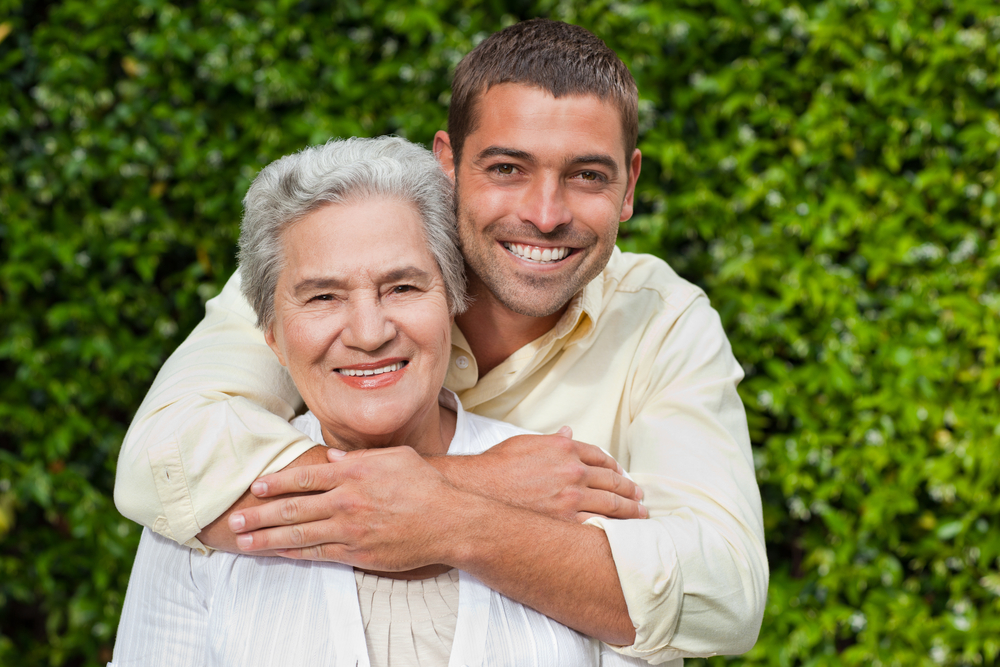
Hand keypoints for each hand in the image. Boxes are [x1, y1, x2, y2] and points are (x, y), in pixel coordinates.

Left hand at [228, 446, 465, 568]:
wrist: (450, 521)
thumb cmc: (426, 485)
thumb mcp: (395, 458)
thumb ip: (359, 457)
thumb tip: (331, 456)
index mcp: (354, 473)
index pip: (305, 477)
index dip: (276, 482)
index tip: (256, 486)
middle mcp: (347, 501)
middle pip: (293, 508)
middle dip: (259, 513)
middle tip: (235, 517)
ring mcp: (351, 530)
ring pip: (299, 535)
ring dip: (267, 538)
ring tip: (243, 540)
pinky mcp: (358, 554)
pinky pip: (319, 554)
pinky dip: (294, 554)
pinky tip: (278, 553)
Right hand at [432, 427, 645, 522]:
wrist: (477, 492)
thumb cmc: (496, 467)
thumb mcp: (524, 443)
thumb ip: (551, 440)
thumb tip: (569, 432)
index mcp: (564, 448)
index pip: (600, 456)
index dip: (614, 466)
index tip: (621, 473)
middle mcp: (572, 470)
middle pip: (612, 480)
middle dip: (629, 489)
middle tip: (640, 496)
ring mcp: (571, 497)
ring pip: (611, 504)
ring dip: (630, 510)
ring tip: (640, 514)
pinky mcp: (565, 521)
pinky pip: (598, 524)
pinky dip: (614, 528)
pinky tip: (622, 532)